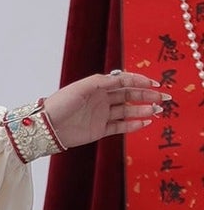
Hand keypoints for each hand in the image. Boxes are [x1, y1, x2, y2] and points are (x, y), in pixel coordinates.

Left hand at [41, 72, 167, 149]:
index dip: (139, 82)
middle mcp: (102, 99)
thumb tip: (122, 79)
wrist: (46, 126)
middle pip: (129, 96)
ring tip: (157, 111)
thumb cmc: (60, 103)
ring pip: (127, 111)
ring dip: (143, 110)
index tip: (153, 85)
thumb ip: (102, 82)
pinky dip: (133, 125)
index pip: (123, 81)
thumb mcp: (81, 88)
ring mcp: (102, 115)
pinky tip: (145, 122)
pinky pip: (120, 127)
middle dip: (146, 96)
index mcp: (98, 86)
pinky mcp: (100, 130)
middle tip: (162, 98)